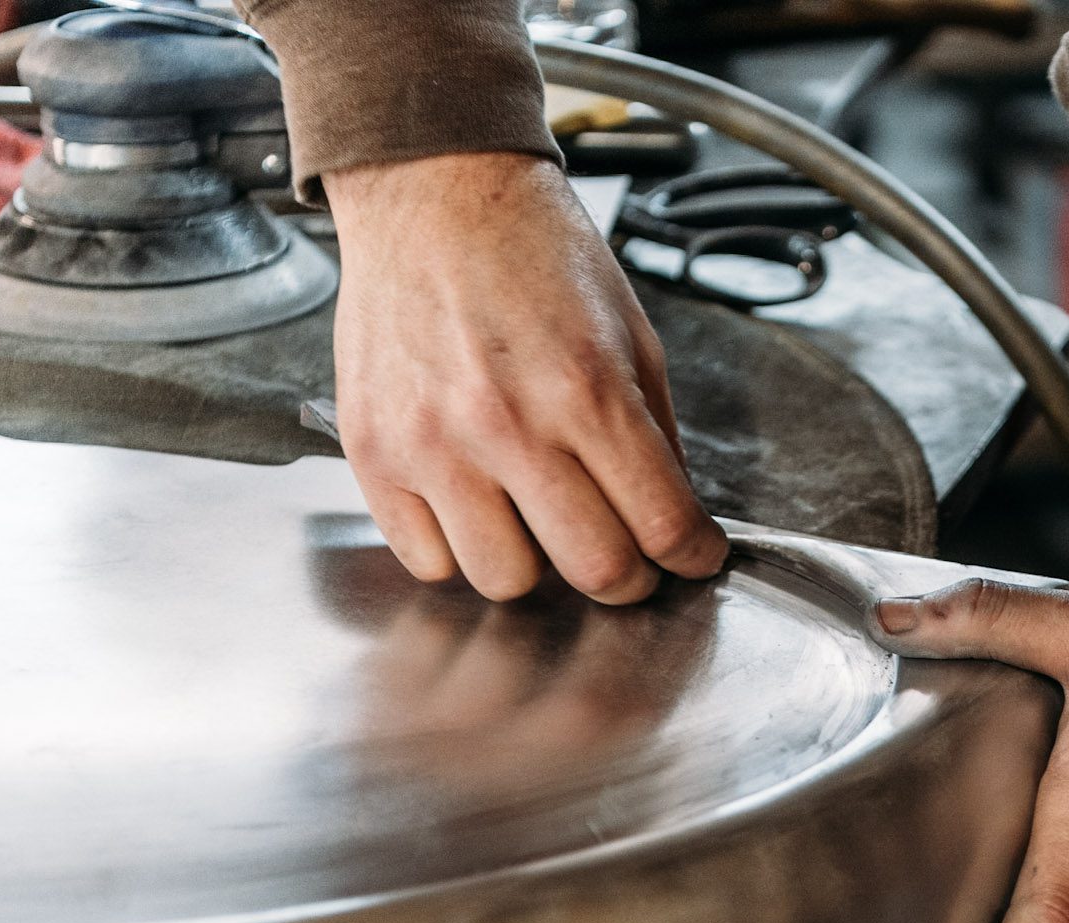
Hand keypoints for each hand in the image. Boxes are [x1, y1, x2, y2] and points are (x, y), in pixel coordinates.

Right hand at [323, 153, 727, 601]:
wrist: (434, 194)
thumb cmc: (534, 254)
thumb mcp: (631, 333)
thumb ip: (655, 434)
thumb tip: (674, 519)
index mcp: (587, 390)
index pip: (662, 525)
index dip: (692, 557)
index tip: (693, 556)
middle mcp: (508, 425)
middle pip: (593, 571)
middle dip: (628, 577)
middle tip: (630, 557)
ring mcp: (433, 445)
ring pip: (507, 582)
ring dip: (538, 565)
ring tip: (540, 519)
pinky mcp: (375, 454)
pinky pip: (428, 560)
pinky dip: (460, 550)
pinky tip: (476, 506)